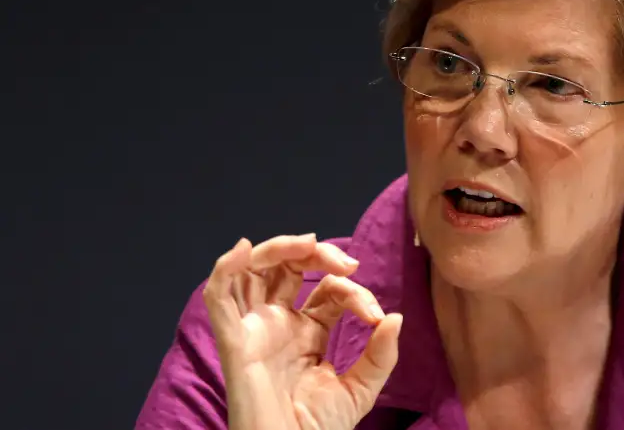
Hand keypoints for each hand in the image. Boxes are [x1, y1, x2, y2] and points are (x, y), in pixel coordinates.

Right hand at [203, 234, 402, 429]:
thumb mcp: (360, 389)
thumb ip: (379, 355)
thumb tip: (395, 317)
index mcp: (306, 331)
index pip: (327, 290)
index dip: (353, 291)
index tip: (375, 316)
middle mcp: (278, 324)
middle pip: (286, 267)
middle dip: (315, 253)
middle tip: (346, 263)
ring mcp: (254, 330)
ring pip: (252, 271)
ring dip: (277, 248)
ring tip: (307, 244)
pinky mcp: (234, 342)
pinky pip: (218, 299)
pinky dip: (224, 270)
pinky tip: (242, 250)